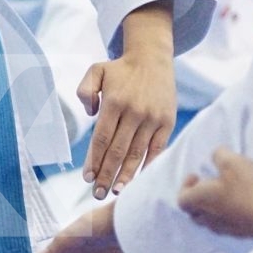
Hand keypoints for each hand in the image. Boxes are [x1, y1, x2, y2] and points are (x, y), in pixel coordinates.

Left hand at [77, 3, 176, 198]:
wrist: (152, 58)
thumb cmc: (120, 69)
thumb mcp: (96, 71)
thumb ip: (85, 90)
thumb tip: (90, 115)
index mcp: (115, 101)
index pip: (102, 138)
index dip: (94, 160)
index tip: (87, 178)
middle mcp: (134, 111)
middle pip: (118, 151)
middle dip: (106, 175)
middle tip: (97, 194)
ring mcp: (152, 118)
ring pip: (137, 154)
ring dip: (125, 176)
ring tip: (115, 192)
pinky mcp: (167, 122)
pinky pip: (156, 149)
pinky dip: (147, 166)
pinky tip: (138, 180)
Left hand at [176, 148, 252, 238]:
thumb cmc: (247, 187)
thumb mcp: (231, 161)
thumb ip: (218, 155)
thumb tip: (216, 156)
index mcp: (200, 201)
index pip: (181, 199)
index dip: (185, 186)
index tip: (197, 175)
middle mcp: (208, 218)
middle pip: (194, 213)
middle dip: (198, 198)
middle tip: (210, 185)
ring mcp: (224, 229)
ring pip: (210, 221)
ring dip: (213, 207)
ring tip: (226, 194)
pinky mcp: (240, 234)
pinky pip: (226, 225)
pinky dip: (227, 215)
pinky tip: (241, 204)